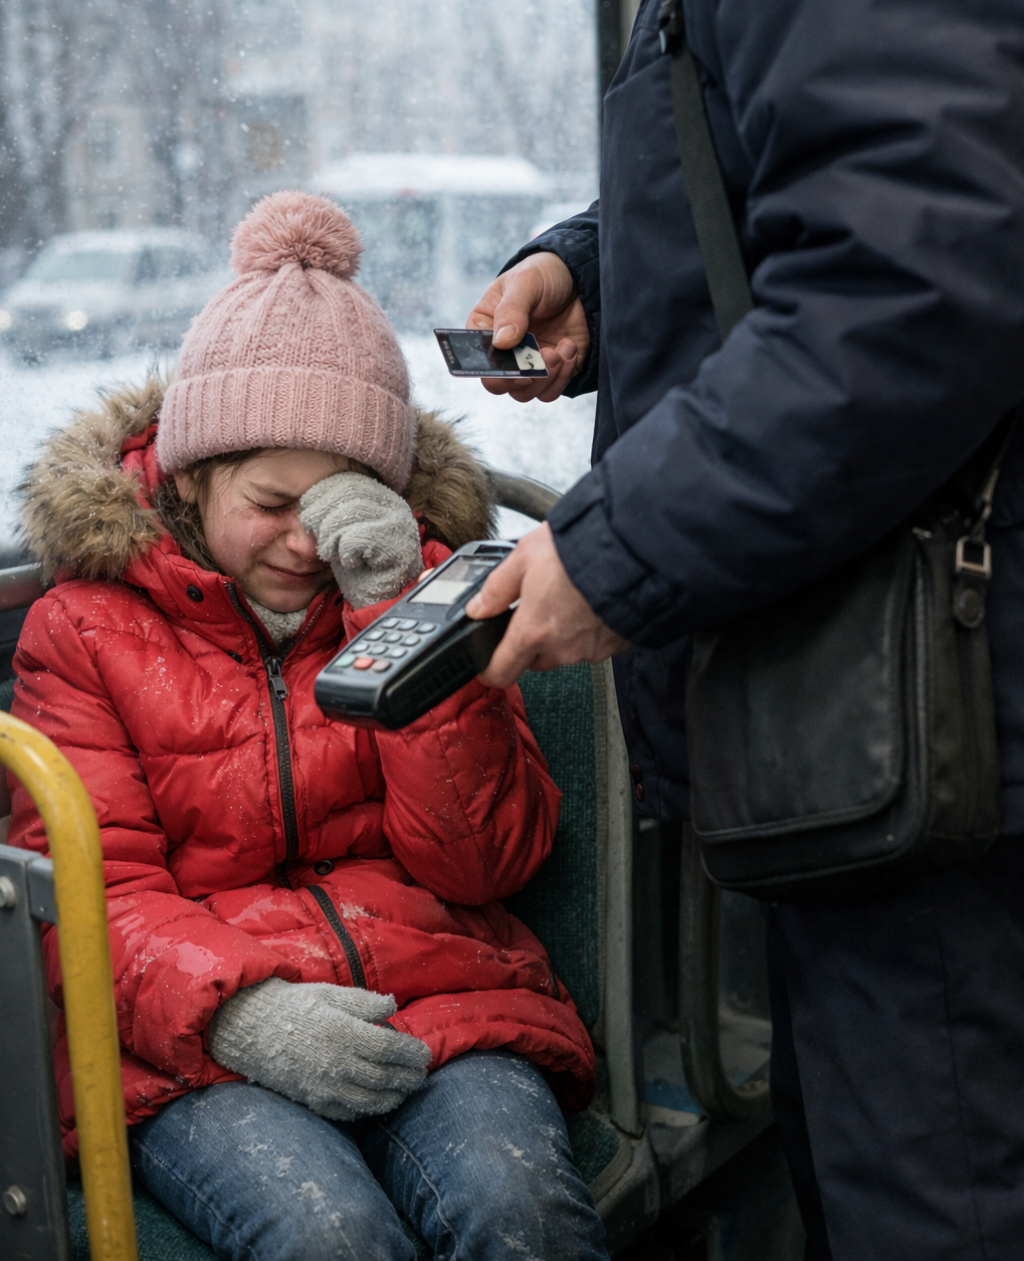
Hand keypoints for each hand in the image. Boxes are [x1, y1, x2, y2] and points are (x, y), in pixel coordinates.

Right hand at [209, 977, 431, 1120]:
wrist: (251, 1029)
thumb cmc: (294, 1005)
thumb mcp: (329, 993)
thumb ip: (364, 1002)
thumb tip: (393, 1007)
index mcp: (341, 1032)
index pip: (387, 1048)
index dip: (410, 1052)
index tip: (424, 1053)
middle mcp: (335, 1063)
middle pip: (383, 1076)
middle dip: (408, 1077)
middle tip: (422, 1074)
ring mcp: (323, 1086)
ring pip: (369, 1100)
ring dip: (394, 1097)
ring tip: (407, 1089)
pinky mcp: (312, 1100)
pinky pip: (347, 1112)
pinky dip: (368, 1110)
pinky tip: (378, 1103)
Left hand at [299, 472, 421, 608]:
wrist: (373, 603)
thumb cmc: (353, 568)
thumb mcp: (335, 532)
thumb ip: (327, 511)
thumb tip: (304, 501)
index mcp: (379, 496)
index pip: (346, 480)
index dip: (321, 496)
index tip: (309, 517)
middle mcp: (394, 505)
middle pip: (349, 491)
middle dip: (324, 515)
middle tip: (319, 538)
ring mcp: (401, 525)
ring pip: (354, 510)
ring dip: (332, 534)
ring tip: (332, 552)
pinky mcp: (401, 549)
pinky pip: (361, 537)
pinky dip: (347, 549)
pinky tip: (349, 561)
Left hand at [465, 523, 628, 686]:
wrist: (635, 550)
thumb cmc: (582, 549)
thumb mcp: (524, 556)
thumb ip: (496, 588)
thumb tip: (477, 607)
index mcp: (533, 631)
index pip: (501, 672)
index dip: (489, 671)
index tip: (487, 665)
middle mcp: (562, 648)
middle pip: (534, 659)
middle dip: (531, 639)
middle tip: (538, 605)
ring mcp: (591, 650)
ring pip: (565, 651)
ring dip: (563, 632)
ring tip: (570, 596)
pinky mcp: (615, 646)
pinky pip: (593, 644)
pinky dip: (589, 629)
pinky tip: (591, 602)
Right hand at [466, 252, 588, 403]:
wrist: (581, 278)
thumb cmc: (543, 274)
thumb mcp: (525, 282)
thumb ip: (511, 310)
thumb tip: (502, 342)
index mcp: (486, 329)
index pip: (478, 361)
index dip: (493, 370)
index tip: (513, 363)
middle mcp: (504, 352)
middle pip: (501, 385)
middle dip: (524, 377)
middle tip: (545, 355)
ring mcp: (528, 364)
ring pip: (526, 393)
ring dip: (546, 377)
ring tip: (561, 348)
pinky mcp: (552, 371)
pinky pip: (551, 390)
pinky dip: (562, 376)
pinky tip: (569, 347)